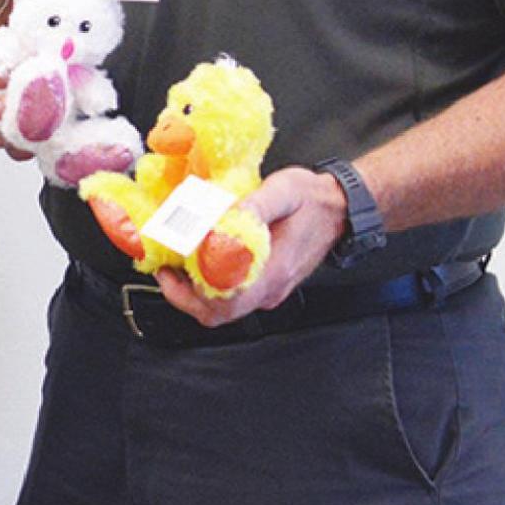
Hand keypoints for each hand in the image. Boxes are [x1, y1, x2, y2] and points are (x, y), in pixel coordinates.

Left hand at [156, 167, 347, 325]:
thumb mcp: (284, 191)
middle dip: (183, 295)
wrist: (340, 207)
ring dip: (192, 290)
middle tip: (164, 267)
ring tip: (174, 262)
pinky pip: (231, 294)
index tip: (170, 269)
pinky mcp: (265, 283)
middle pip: (218, 312)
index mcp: (272, 272)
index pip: (225, 304)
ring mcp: (267, 289)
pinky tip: (196, 259)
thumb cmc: (313, 200)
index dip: (190, 294)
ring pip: (223, 306)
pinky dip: (207, 283)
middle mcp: (269, 289)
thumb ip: (254, 206)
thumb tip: (225, 218)